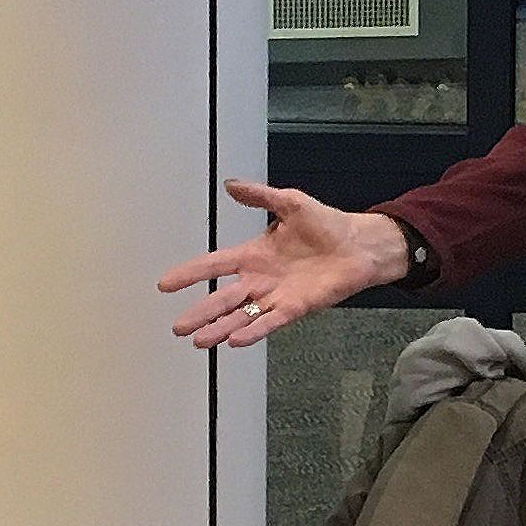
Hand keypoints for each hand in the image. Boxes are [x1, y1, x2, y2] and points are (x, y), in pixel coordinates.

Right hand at [157, 180, 407, 348]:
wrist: (359, 244)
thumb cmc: (326, 224)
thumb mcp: (290, 203)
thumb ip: (260, 196)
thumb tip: (230, 184)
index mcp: (254, 254)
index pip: (215, 265)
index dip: (190, 274)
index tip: (165, 284)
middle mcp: (260, 279)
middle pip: (223, 299)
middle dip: (201, 313)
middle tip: (179, 327)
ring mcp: (277, 296)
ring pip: (242, 316)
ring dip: (221, 328)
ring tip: (200, 341)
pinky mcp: (296, 307)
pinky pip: (270, 322)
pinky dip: (253, 331)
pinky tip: (235, 340)